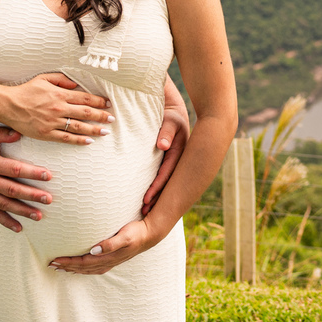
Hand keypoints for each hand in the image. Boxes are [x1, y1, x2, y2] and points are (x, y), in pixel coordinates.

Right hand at [0, 72, 114, 142]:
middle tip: (112, 118)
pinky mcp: (46, 134)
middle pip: (85, 113)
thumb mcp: (44, 78)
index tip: (107, 104)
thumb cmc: (26, 91)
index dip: (98, 101)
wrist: (8, 105)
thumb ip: (62, 79)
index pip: (84, 98)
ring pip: (78, 127)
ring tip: (105, 131)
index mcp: (59, 94)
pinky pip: (66, 138)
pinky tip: (89, 141)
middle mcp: (58, 108)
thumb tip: (76, 84)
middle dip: (101, 116)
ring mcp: (53, 122)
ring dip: (94, 129)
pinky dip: (79, 140)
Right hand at [0, 127, 53, 231]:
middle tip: (48, 199)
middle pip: (12, 189)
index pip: (14, 169)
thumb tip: (20, 133)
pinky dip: (6, 222)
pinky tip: (19, 228)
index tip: (48, 175)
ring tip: (39, 215)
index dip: (31, 173)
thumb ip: (0, 134)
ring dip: (23, 211)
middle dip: (32, 195)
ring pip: (5, 204)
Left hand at [47, 219, 159, 274]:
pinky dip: (83, 269)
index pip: (82, 262)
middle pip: (82, 267)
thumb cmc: (136, 232)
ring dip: (73, 269)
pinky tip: (79, 268)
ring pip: (87, 269)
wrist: (150, 234)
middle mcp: (107, 262)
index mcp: (107, 257)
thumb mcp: (125, 235)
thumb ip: (110, 243)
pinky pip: (94, 268)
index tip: (54, 260)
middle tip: (51, 264)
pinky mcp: (113, 259)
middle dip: (66, 266)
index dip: (68, 262)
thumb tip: (93, 250)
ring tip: (60, 268)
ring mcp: (110, 262)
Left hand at [142, 81, 189, 215]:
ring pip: (163, 182)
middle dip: (156, 199)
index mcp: (178, 153)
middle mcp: (177, 160)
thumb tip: (162, 145)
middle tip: (143, 213)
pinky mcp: (166, 160)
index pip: (165, 175)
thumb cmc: (170, 113)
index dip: (155, 188)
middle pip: (165, 183)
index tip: (145, 200)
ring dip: (155, 196)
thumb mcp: (171, 120)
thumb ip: (166, 131)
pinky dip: (153, 186)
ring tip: (143, 211)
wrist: (173, 108)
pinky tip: (145, 196)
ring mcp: (172, 161)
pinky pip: (159, 175)